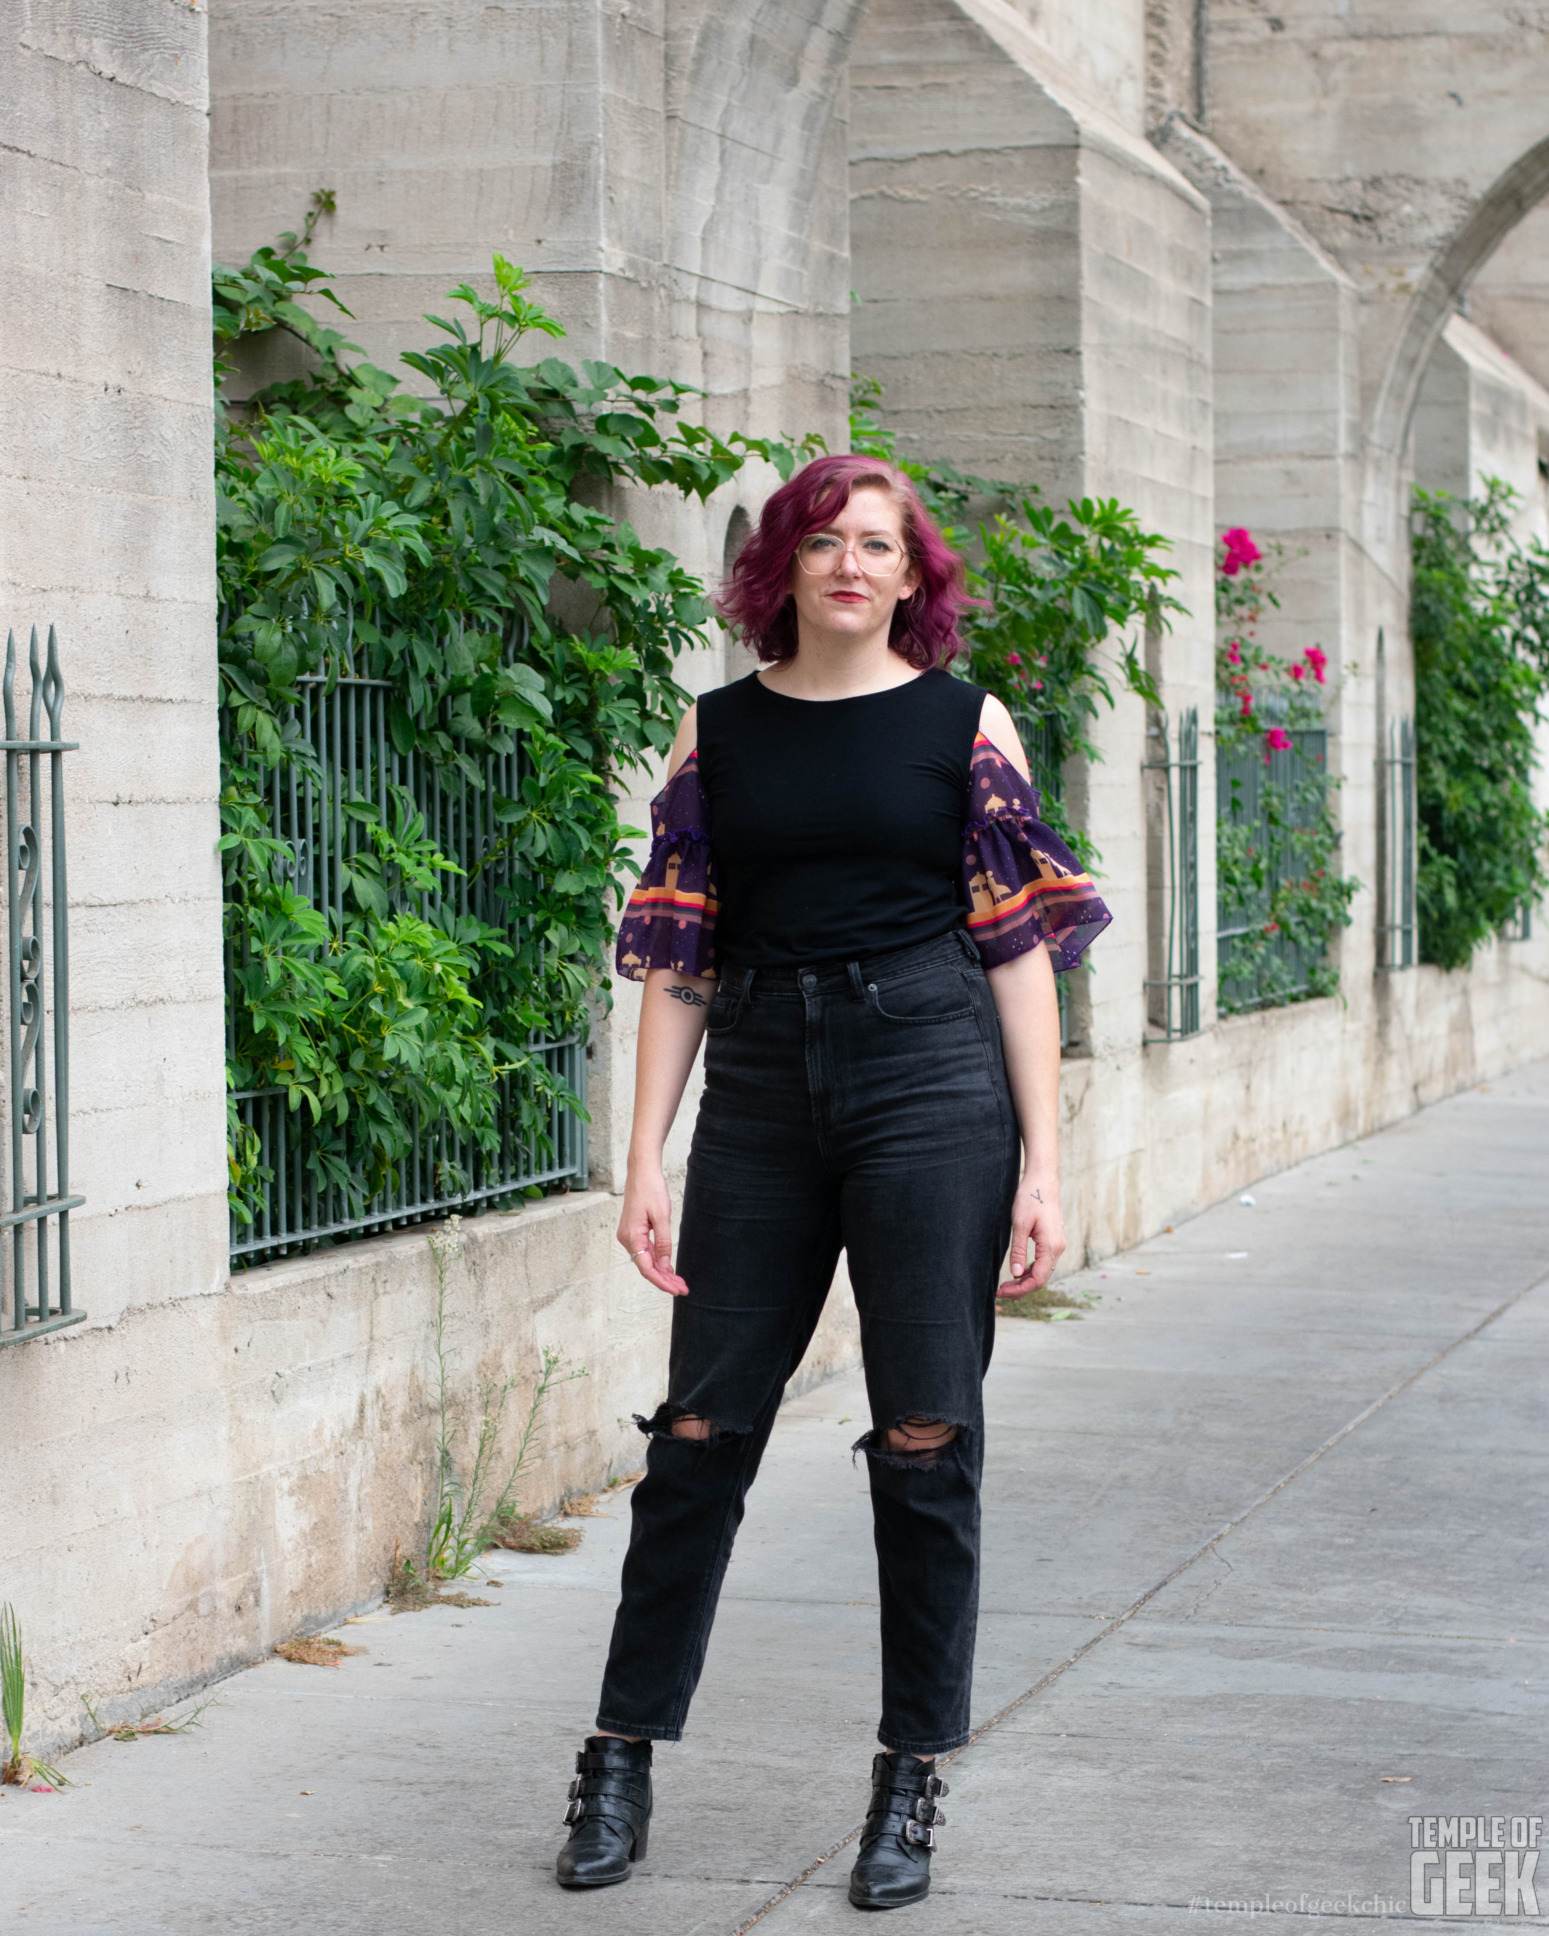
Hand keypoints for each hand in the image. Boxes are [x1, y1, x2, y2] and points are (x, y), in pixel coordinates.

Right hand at [616, 1163, 688, 1296]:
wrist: (642, 1171)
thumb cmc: (651, 1189)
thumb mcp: (662, 1216)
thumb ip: (663, 1243)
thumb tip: (664, 1265)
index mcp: (632, 1237)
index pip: (647, 1268)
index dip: (662, 1282)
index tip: (677, 1289)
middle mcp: (627, 1239)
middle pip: (646, 1267)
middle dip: (664, 1280)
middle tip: (683, 1289)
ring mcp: (629, 1235)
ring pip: (646, 1260)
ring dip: (662, 1272)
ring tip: (679, 1282)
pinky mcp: (633, 1231)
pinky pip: (645, 1250)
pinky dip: (657, 1260)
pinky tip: (668, 1268)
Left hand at [998, 1173, 1064, 1297]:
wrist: (1043, 1180)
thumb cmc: (1030, 1198)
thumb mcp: (1020, 1224)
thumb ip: (1018, 1250)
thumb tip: (1015, 1274)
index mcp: (1051, 1246)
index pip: (1038, 1279)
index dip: (1019, 1290)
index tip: (1001, 1291)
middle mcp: (1058, 1248)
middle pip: (1041, 1279)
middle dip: (1021, 1288)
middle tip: (1000, 1291)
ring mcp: (1057, 1244)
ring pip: (1043, 1272)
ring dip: (1025, 1280)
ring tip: (1006, 1283)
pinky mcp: (1053, 1240)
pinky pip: (1044, 1262)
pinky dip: (1031, 1270)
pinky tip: (1018, 1271)